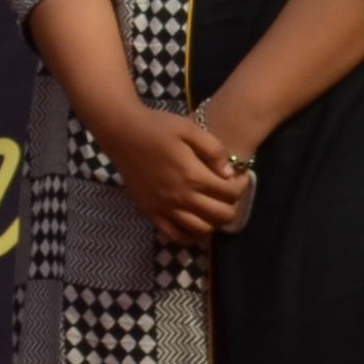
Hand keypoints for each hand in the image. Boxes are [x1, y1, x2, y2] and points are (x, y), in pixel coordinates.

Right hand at [101, 103, 250, 240]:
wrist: (122, 133)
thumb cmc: (158, 127)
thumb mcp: (190, 129)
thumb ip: (214, 151)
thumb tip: (229, 173)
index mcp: (193, 175)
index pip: (230, 193)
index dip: (242, 186)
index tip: (240, 177)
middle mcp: (181, 197)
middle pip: (220, 216)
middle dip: (232, 206)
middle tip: (229, 194)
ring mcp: (164, 208)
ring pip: (201, 230)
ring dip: (214, 222)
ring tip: (214, 208)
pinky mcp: (150, 213)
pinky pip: (174, 236)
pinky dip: (190, 236)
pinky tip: (196, 225)